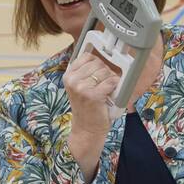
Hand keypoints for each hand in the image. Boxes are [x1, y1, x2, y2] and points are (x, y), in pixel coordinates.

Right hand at [65, 50, 119, 182]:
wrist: (87, 129)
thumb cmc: (87, 107)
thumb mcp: (80, 86)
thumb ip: (86, 71)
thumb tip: (102, 53)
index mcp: (68, 75)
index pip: (87, 56)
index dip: (98, 63)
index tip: (99, 72)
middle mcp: (73, 80)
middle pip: (98, 63)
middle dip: (105, 73)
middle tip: (103, 86)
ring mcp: (81, 87)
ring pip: (106, 72)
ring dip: (110, 80)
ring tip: (106, 91)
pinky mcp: (93, 95)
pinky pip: (111, 82)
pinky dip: (115, 87)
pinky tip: (110, 95)